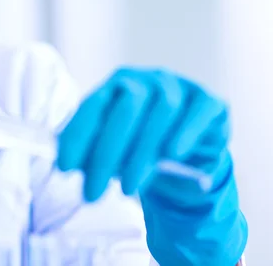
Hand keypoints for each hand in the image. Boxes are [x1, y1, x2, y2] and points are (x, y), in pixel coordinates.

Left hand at [56, 68, 246, 264]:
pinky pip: (199, 111)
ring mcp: (179, 86)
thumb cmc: (141, 146)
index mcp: (116, 87)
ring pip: (162, 110)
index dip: (78, 136)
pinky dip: (185, 131)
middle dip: (107, 153)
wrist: (190, 150)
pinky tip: (172, 154)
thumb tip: (64, 165)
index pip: (93, 105)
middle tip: (93, 192)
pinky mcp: (209, 100)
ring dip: (142, 153)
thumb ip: (91, 152)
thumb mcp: (113, 150)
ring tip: (128, 189)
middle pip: (126, 107)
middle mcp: (146, 80)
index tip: (65, 168)